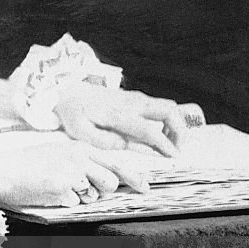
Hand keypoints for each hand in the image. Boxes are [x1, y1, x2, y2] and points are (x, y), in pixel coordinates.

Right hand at [0, 140, 148, 209]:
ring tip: (62, 187)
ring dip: (84, 196)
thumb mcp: (58, 153)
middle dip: (102, 190)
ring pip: (95, 193)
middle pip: (110, 180)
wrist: (2, 170)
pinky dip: (63, 202)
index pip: (115, 161)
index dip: (134, 176)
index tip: (146, 186)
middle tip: (83, 189)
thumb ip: (82, 161)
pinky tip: (48, 191)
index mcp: (79, 147)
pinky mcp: (62, 188)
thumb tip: (105, 179)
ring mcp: (71, 173)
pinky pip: (74, 203)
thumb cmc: (26, 164)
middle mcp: (78, 158)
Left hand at [53, 85, 200, 156]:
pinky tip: (159, 132)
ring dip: (175, 124)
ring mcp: (134, 97)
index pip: (149, 129)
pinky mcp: (134, 96)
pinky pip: (159, 105)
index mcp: (118, 114)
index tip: (175, 156)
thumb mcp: (80, 132)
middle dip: (180, 130)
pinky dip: (167, 118)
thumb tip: (124, 145)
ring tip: (169, 143)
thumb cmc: (73, 113)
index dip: (165, 143)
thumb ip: (103, 141)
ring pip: (168, 105)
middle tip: (177, 149)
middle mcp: (131, 103)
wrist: (68, 91)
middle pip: (169, 110)